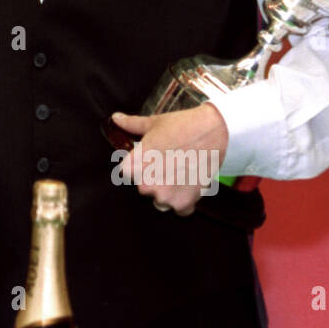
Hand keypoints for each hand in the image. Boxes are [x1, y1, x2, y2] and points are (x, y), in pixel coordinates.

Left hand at [110, 104, 227, 215]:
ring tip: (180, 173)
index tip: (149, 160)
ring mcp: (164, 195)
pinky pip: (180, 209)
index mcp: (133, 165)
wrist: (213, 131)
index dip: (138, 166)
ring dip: (168, 192)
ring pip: (161, 201)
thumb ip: (131, 125)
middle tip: (169, 164)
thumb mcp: (153, 123)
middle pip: (144, 188)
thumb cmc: (180, 126)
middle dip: (154, 179)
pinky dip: (185, 201)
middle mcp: (145, 184)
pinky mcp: (183, 203)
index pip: (126, 174)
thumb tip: (115, 118)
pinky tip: (189, 184)